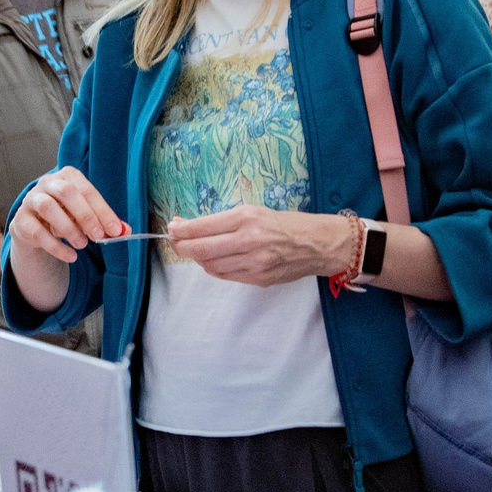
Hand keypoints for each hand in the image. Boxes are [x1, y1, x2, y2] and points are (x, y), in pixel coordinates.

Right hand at [9, 166, 125, 265]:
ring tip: (82, 245)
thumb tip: (125, 231)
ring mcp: (31, 199)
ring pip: (48, 207)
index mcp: (67, 176)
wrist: (35, 227)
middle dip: (85, 215)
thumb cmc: (66, 215)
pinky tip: (70, 256)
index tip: (115, 230)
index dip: (102, 210)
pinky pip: (36, 231)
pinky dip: (55, 246)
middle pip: (66, 192)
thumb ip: (105, 223)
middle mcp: (47, 183)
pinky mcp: (20, 219)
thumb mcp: (87, 217)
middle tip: (98, 237)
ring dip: (68, 228)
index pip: (87, 190)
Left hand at [167, 205, 357, 287]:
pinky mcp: (258, 278)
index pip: (202, 227)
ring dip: (199, 259)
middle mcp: (249, 240)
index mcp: (247, 218)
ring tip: (197, 250)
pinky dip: (215, 268)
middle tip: (176, 242)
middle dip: (182, 247)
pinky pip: (226, 275)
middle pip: (201, 249)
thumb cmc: (287, 223)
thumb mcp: (255, 212)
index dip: (181, 230)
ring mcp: (254, 263)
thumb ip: (224, 221)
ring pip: (211, 265)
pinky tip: (214, 260)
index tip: (172, 228)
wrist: (318, 244)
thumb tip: (191, 226)